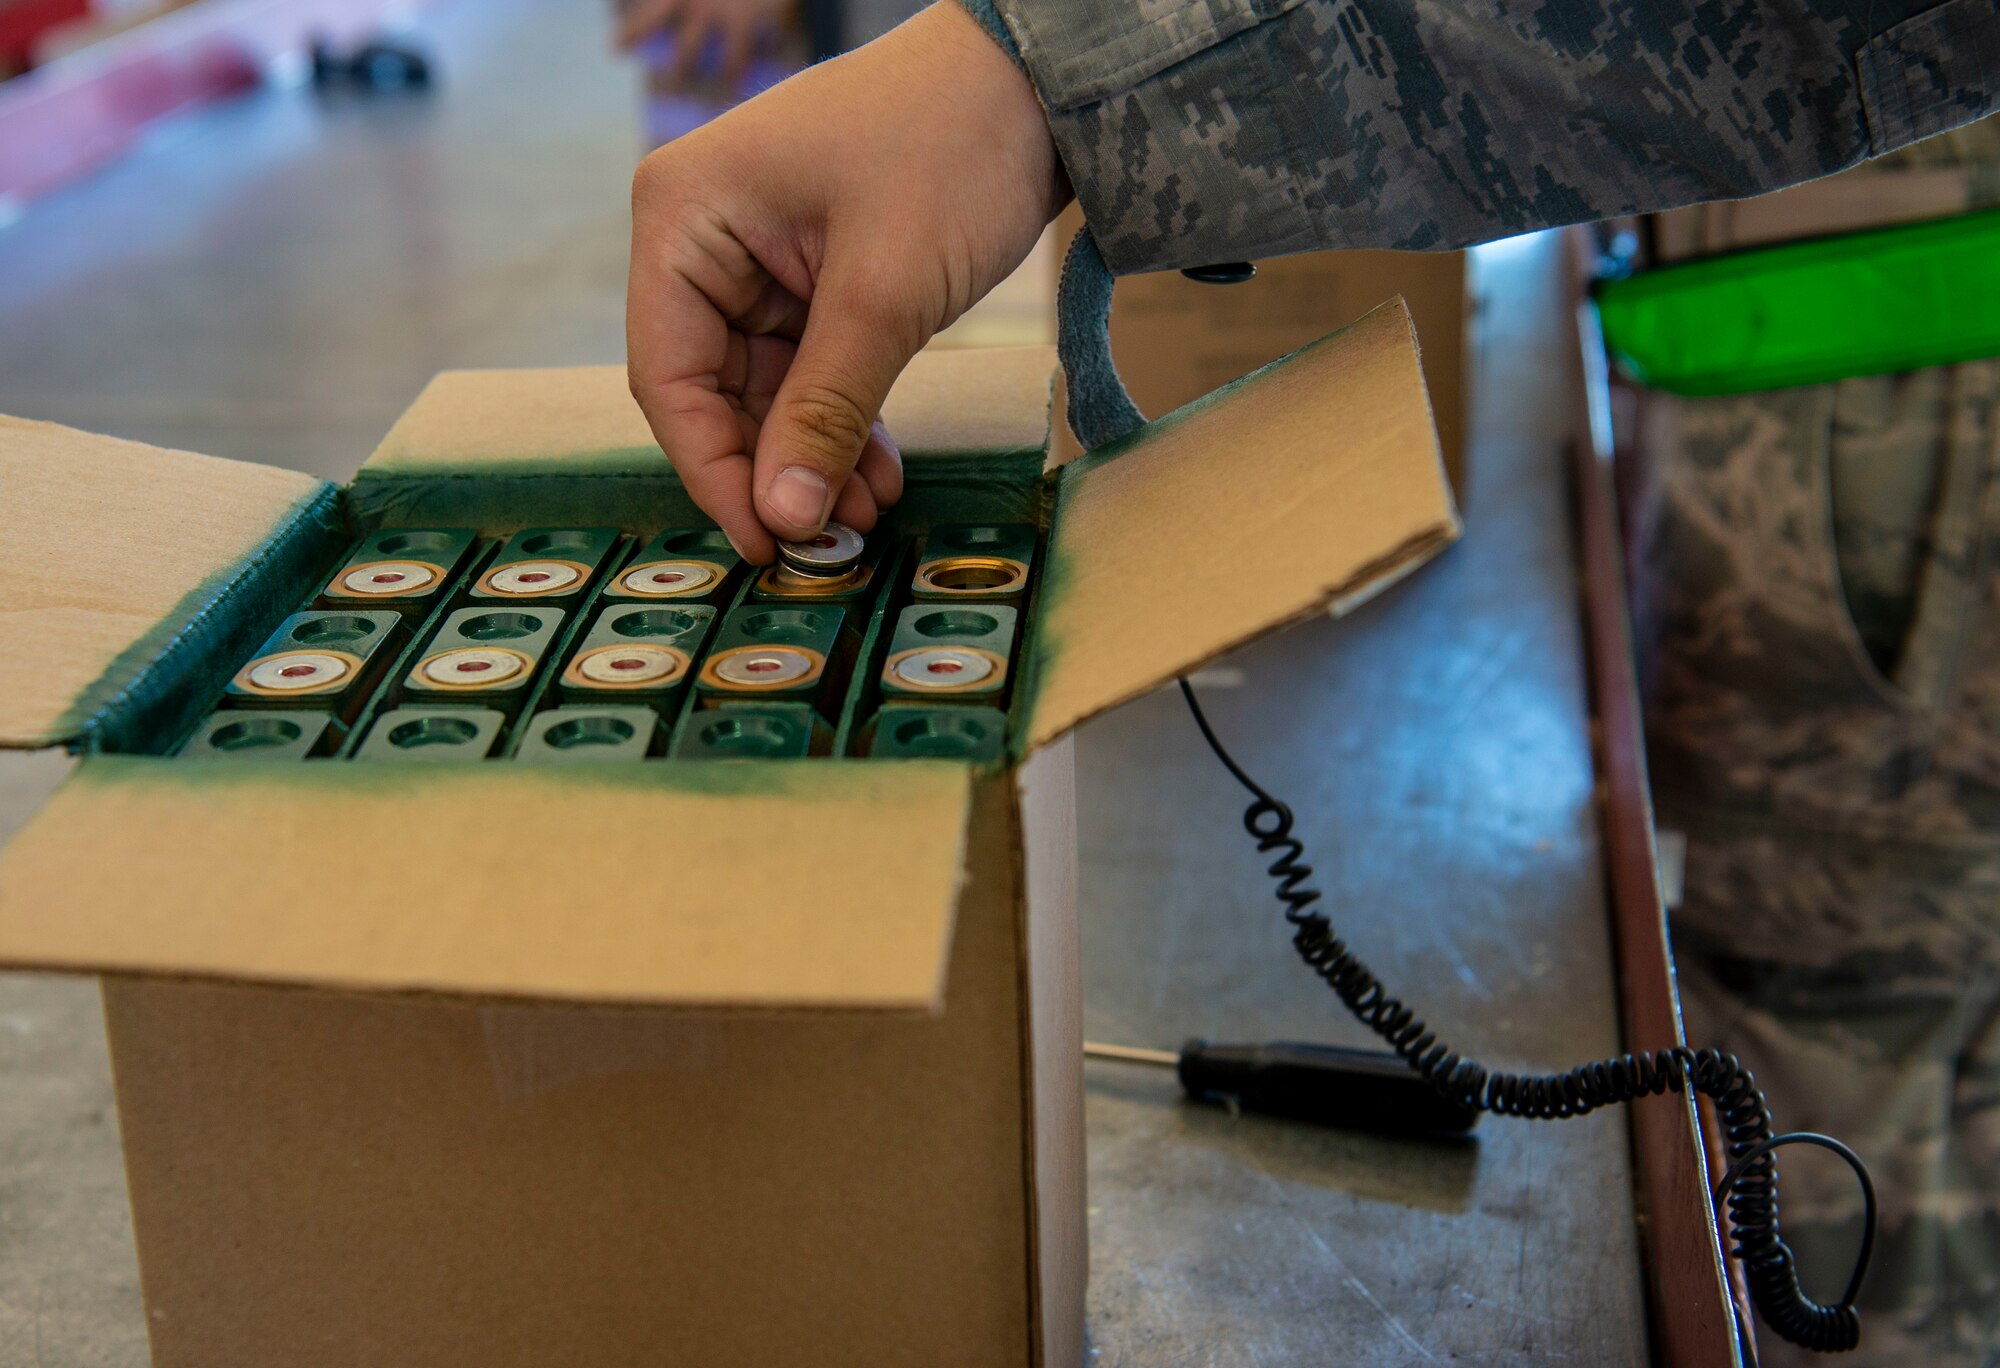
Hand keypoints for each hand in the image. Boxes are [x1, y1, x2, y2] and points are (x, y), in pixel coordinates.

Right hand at [626, 2, 1065, 561]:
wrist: (1039, 81)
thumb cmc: (950, 144)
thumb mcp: (885, 293)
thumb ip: (826, 409)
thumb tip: (784, 517)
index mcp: (685, 216)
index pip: (668, 375)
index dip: (713, 470)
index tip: (767, 542)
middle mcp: (705, 237)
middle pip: (712, 390)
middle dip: (774, 468)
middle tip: (832, 544)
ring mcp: (760, 256)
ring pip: (767, 391)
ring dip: (814, 456)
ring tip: (868, 513)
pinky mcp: (814, 274)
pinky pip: (811, 370)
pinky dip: (842, 421)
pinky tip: (878, 472)